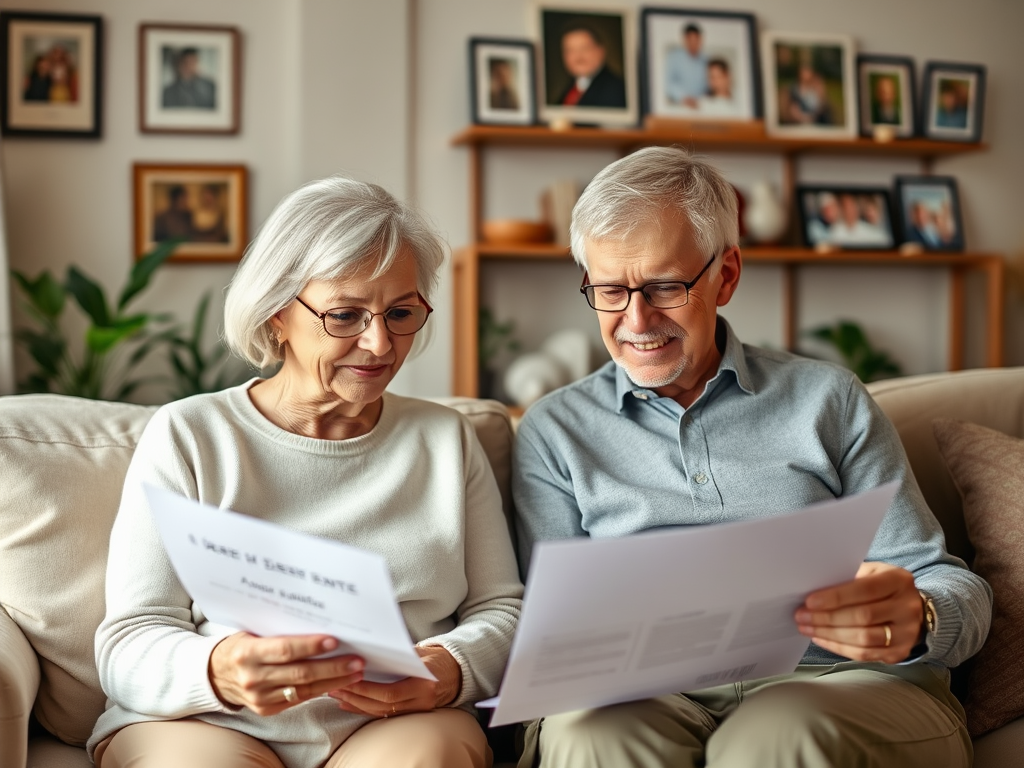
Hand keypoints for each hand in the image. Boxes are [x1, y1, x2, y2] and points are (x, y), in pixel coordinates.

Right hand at [209, 632, 363, 714]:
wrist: (214, 675)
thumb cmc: (240, 645)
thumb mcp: (252, 631)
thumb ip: (279, 629)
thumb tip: (318, 619)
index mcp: (247, 653)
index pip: (285, 649)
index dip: (310, 646)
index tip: (334, 640)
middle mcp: (253, 677)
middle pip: (300, 673)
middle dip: (332, 666)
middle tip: (356, 660)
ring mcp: (259, 697)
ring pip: (304, 689)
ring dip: (333, 680)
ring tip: (355, 671)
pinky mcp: (267, 709)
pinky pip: (299, 700)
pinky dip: (321, 690)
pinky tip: (338, 682)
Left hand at [328, 645, 461, 717]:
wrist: (459, 670)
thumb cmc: (438, 657)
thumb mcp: (420, 651)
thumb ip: (399, 655)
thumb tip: (370, 652)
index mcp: (423, 684)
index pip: (390, 692)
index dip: (366, 689)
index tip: (347, 680)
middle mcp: (421, 701)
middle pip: (381, 705)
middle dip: (355, 697)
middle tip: (334, 687)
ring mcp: (417, 709)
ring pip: (380, 713)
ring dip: (356, 705)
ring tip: (337, 695)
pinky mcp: (412, 713)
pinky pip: (385, 714)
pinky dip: (365, 709)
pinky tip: (349, 704)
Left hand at [794, 561, 923, 663]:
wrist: (910, 608)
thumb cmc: (881, 586)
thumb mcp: (870, 572)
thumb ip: (848, 578)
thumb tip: (813, 590)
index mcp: (899, 581)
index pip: (865, 589)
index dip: (836, 597)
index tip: (810, 601)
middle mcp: (907, 608)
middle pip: (863, 616)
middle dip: (827, 618)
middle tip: (801, 615)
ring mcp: (906, 634)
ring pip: (863, 639)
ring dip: (829, 634)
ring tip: (807, 627)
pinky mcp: (899, 653)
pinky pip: (864, 654)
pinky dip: (839, 647)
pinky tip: (821, 638)